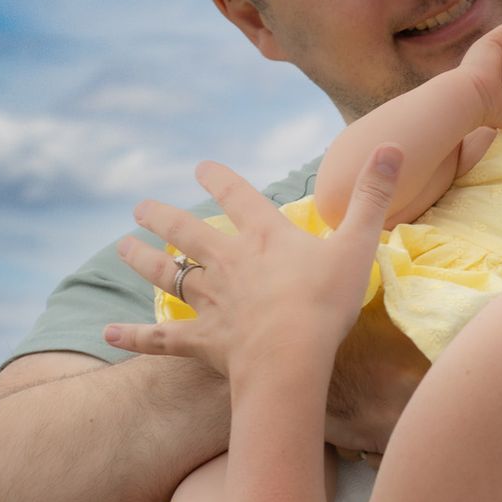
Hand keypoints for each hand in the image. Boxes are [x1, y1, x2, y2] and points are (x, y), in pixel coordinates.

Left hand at [104, 148, 405, 378]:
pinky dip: (133, 335)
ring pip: (169, 275)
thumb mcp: (358, 243)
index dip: (220, 180)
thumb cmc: (327, 301)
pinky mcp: (200, 340)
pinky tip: (108, 332)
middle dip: (164, 217)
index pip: (239, 198)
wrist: (291, 356)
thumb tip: (392, 146)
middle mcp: (229, 262)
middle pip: (189, 233)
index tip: (201, 166)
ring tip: (124, 248)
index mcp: (265, 237)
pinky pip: (160, 337)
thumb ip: (373, 196)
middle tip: (140, 207)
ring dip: (143, 261)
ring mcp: (210, 301)